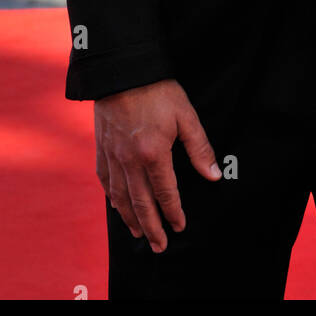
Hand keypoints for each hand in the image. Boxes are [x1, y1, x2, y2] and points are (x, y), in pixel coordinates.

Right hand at [94, 79, 220, 251]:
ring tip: (138, 235)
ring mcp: (113, 155)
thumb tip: (213, 175)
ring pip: (120, 196)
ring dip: (130, 219)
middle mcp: (130, 160)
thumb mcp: (185, 114)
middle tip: (159, 246)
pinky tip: (116, 206)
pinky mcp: (101, 147)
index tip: (180, 227)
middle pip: (141, 203)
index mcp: (153, 153)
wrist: (122, 69)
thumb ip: (199, 147)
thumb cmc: (157, 89)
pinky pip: (105, 179)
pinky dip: (112, 197)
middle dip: (151, 228)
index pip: (165, 193)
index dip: (173, 213)